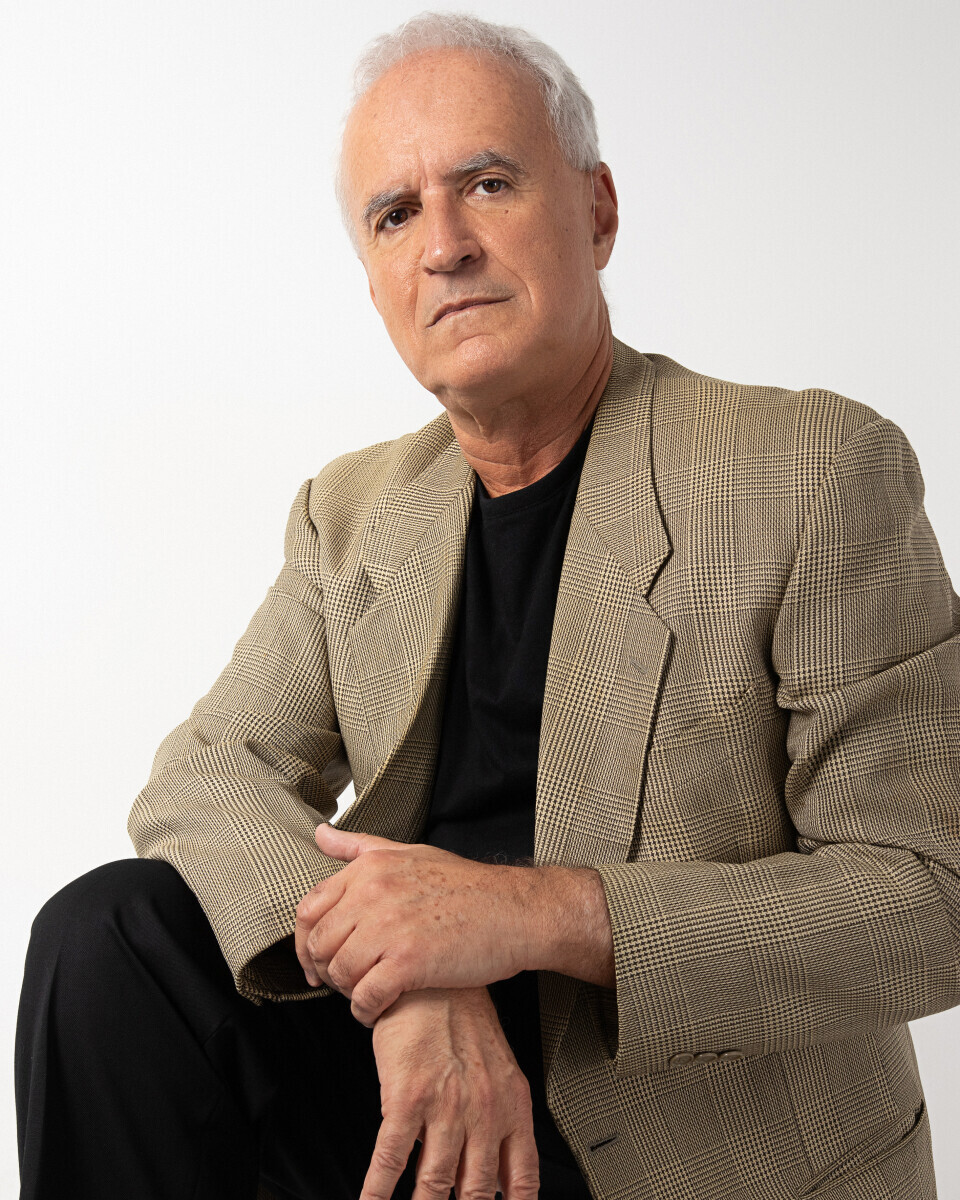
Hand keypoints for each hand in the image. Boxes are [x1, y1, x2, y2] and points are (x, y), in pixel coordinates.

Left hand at [297, 824, 539, 1023]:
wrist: (513, 910)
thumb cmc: (465, 885)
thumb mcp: (409, 853)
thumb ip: (360, 846)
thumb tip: (320, 834)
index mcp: (370, 868)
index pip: (309, 908)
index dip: (305, 941)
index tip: (317, 960)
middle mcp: (373, 893)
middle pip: (319, 944)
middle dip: (326, 970)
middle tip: (345, 983)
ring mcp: (389, 927)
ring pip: (339, 973)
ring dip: (347, 992)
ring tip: (366, 994)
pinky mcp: (408, 962)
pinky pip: (365, 997)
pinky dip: (365, 1011)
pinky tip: (376, 1011)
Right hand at [362, 987, 539, 1199]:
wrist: (433, 980)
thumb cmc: (464, 1021)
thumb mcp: (501, 1070)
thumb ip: (504, 1123)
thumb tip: (506, 1179)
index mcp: (512, 1107)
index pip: (522, 1180)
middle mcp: (483, 1112)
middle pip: (476, 1191)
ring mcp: (444, 1107)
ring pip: (435, 1184)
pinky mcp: (405, 1098)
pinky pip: (390, 1159)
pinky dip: (378, 1191)